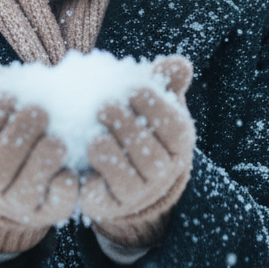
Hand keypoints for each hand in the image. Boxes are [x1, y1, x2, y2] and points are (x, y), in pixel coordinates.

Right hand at [0, 58, 78, 254]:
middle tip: (40, 110)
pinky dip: (63, 192)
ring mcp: (13, 202)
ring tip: (59, 140)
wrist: (7, 179)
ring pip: (23, 191)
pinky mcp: (42, 212)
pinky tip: (72, 171)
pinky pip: (52, 207)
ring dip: (42, 164)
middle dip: (19, 137)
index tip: (7, 93)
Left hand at [79, 55, 195, 249]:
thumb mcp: (150, 100)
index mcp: (178, 143)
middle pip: (151, 155)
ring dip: (113, 152)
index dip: (156, 108)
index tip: (134, 87)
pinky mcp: (115, 203)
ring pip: (131, 177)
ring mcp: (141, 191)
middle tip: (105, 105)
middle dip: (128, 128)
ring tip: (95, 132)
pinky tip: (88, 148)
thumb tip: (179, 64)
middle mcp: (164, 171)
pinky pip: (109, 193)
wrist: (117, 165)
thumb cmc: (137, 121)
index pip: (174, 128)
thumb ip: (165, 81)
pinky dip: (100, 171)